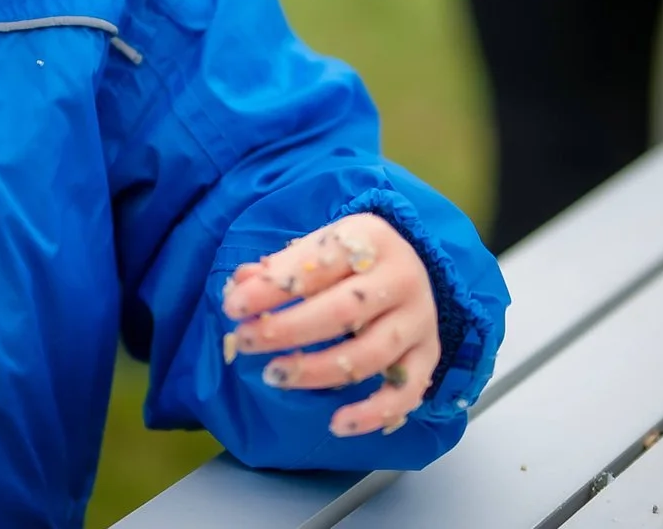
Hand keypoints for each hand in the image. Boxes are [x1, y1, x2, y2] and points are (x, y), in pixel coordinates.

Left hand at [221, 214, 441, 437]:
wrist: (410, 266)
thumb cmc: (351, 260)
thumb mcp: (319, 248)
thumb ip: (280, 269)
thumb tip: (240, 285)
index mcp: (370, 239)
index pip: (316, 264)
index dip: (272, 289)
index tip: (233, 307)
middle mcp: (402, 278)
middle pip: (342, 311)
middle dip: (288, 330)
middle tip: (246, 341)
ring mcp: (419, 320)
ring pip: (370, 353)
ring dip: (318, 370)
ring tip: (274, 375)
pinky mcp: (429, 356)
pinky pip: (406, 392)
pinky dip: (374, 413)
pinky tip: (337, 424)